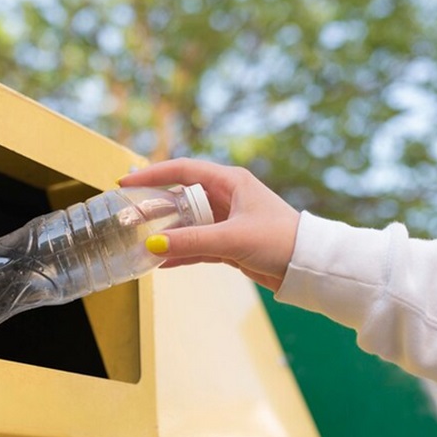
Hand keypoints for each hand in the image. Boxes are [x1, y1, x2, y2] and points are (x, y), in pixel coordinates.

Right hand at [119, 158, 300, 291]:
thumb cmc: (279, 240)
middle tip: (129, 216)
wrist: (308, 266)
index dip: (153, 174)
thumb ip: (192, 241)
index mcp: (230, 182)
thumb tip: (154, 245)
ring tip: (140, 242)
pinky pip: (198, 244)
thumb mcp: (232, 238)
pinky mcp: (230, 243)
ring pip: (188, 223)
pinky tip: (162, 262)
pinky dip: (182, 252)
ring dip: (167, 233)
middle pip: (181, 197)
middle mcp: (227, 197)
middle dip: (155, 207)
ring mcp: (227, 221)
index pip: (182, 170)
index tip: (127, 181)